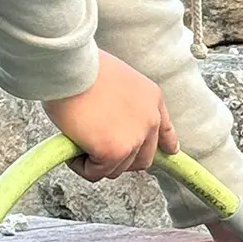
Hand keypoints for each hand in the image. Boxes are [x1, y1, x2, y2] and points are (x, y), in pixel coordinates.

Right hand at [43, 49, 178, 181]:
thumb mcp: (119, 81)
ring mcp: (135, 138)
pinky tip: (72, 150)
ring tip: (78, 142)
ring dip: (97, 162)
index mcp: (152, 98)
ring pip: (118, 168)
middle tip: (95, 150)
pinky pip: (97, 172)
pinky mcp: (114, 151)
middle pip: (143, 158)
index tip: (170, 151)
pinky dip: (82, 167)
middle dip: (120, 160)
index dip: (166, 144)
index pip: (165, 130)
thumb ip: (125, 104)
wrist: (72, 69)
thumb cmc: (84, 70)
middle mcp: (150, 120)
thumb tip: (110, 126)